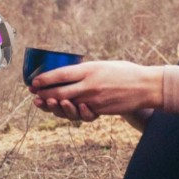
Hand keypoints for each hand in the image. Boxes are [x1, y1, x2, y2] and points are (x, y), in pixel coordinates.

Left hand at [29, 60, 163, 117]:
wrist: (145, 86)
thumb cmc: (125, 72)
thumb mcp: (103, 65)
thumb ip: (86, 70)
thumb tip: (68, 71)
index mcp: (90, 69)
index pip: (60, 74)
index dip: (44, 79)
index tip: (33, 82)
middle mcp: (89, 84)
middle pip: (59, 92)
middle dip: (44, 94)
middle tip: (34, 94)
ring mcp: (94, 99)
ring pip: (67, 105)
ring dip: (53, 105)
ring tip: (44, 102)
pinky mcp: (100, 110)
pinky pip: (80, 113)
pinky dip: (69, 111)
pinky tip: (62, 108)